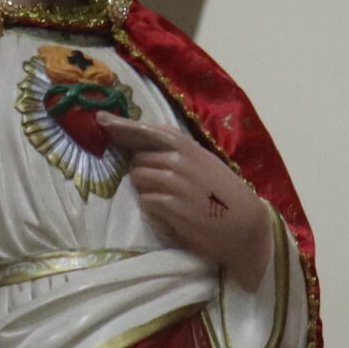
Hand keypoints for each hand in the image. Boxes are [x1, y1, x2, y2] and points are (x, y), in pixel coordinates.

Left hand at [96, 115, 272, 290]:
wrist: (246, 227)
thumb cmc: (226, 195)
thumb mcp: (206, 163)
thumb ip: (180, 152)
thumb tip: (146, 142)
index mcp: (189, 147)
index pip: (148, 131)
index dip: (123, 126)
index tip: (102, 120)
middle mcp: (180, 161)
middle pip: (138, 159)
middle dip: (141, 170)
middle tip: (159, 185)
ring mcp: (175, 184)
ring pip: (138, 180)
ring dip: (146, 190)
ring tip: (169, 200)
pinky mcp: (171, 207)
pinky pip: (146, 201)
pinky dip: (153, 207)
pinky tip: (171, 213)